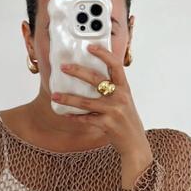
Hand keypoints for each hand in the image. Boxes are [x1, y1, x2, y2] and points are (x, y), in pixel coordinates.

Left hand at [51, 43, 152, 161]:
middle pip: (95, 79)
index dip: (103, 54)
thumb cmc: (127, 120)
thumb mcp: (124, 101)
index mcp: (124, 88)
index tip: (90, 47)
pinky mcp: (107, 124)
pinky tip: (65, 114)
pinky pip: (86, 119)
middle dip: (77, 71)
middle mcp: (120, 97)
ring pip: (86, 102)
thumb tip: (90, 77)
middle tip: (64, 67)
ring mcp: (114, 111)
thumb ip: (112, 89)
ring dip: (68, 99)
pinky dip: (74, 117)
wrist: (135, 143)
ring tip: (55, 96)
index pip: (115, 65)